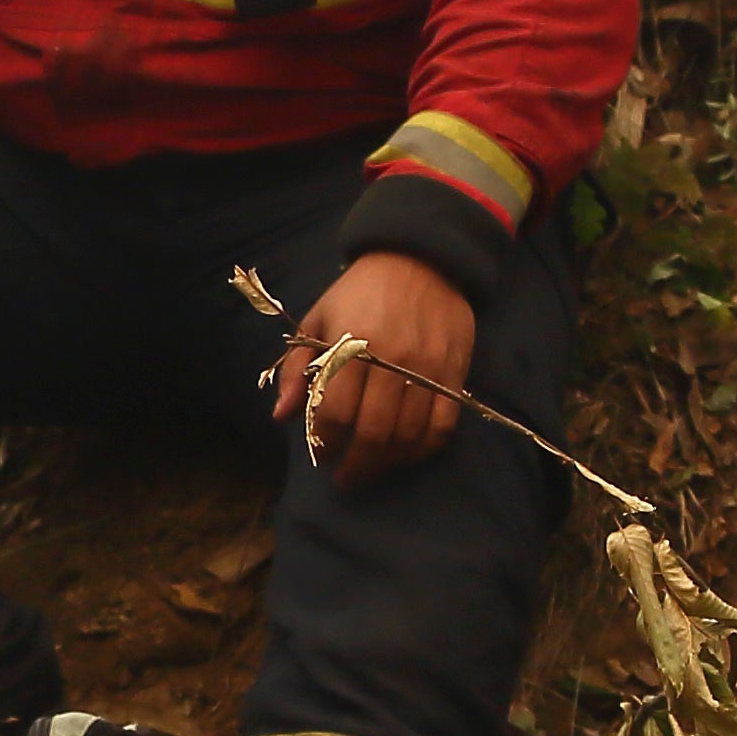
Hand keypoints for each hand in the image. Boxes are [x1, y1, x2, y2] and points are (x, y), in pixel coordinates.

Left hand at [272, 251, 475, 485]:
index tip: (321, 454)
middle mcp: (392, 359)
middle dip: (355, 465)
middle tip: (345, 477)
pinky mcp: (454, 372)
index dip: (325, 442)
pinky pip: (442, 426)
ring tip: (372, 467)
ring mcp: (428, 368)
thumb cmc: (359, 292)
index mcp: (352, 345)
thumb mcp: (319, 319)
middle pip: (373, 433)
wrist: (420, 258)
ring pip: (408, 435)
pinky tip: (405, 454)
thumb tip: (282, 416)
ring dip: (387, 462)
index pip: (335, 412)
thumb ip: (298, 368)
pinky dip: (423, 449)